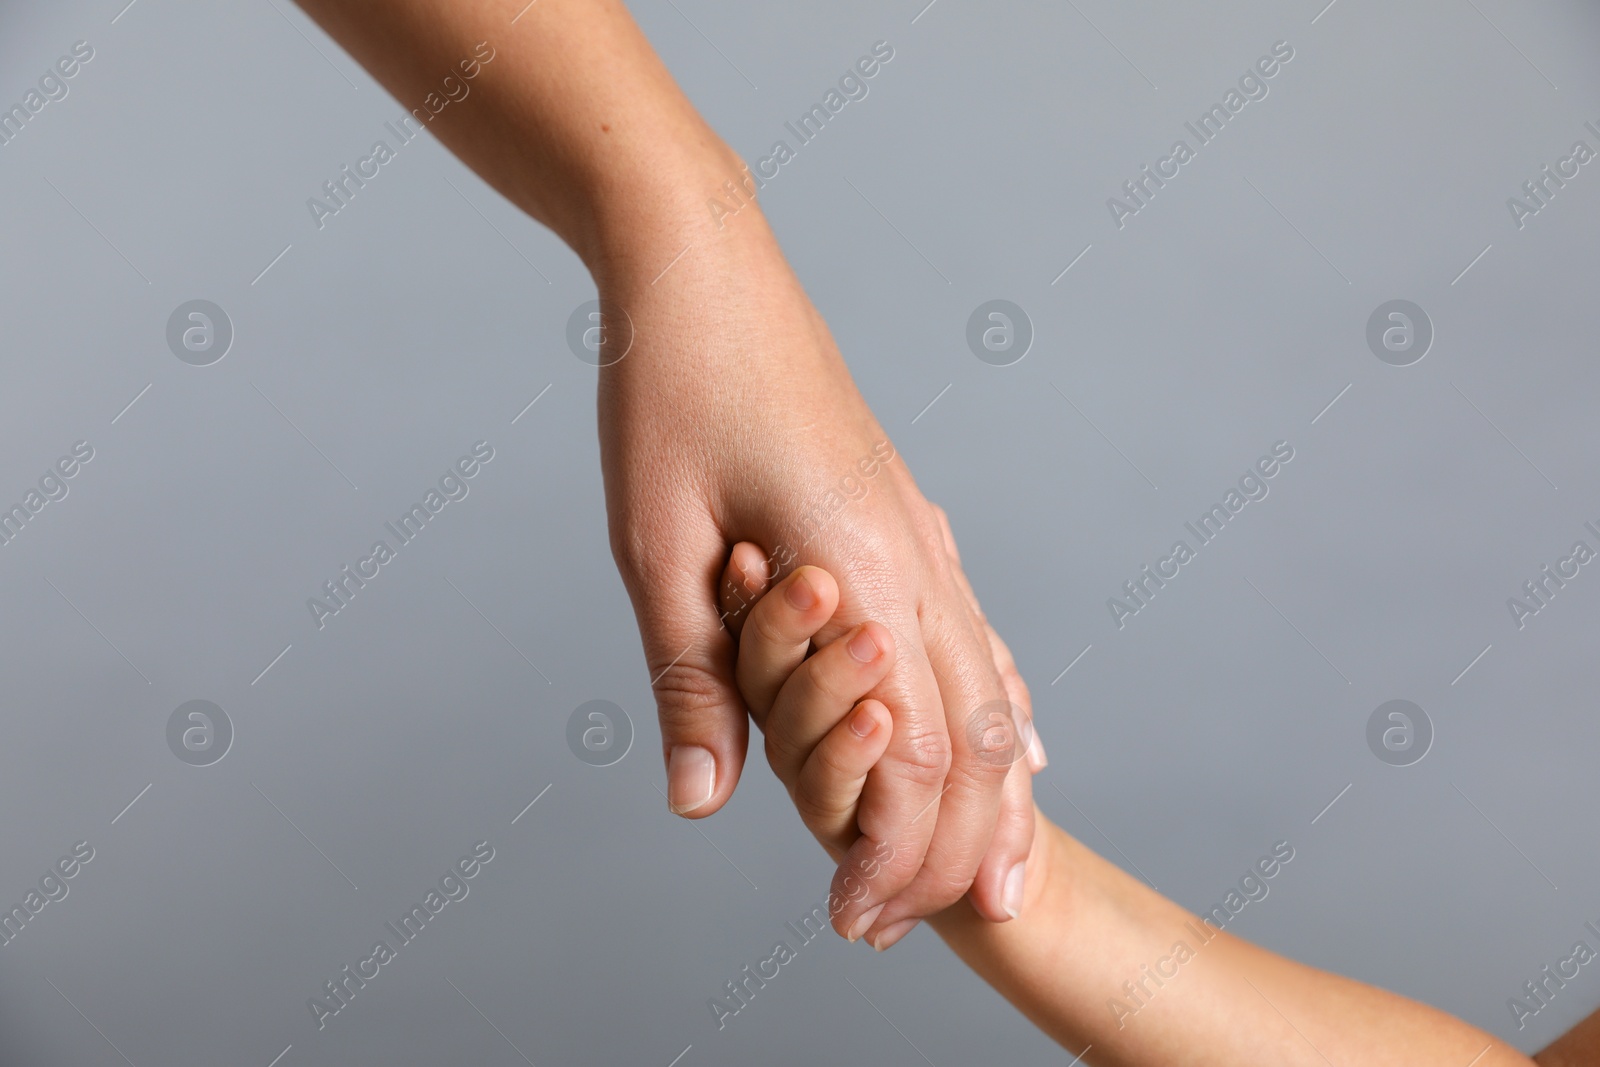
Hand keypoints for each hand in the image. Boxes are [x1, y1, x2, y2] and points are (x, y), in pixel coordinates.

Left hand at [599, 214, 1037, 944]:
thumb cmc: (672, 391)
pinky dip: (1002, 711)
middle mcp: (917, 562)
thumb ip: (692, 678)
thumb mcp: (654, 545)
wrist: (706, 267)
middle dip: (952, 848)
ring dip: (994, 793)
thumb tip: (702, 801)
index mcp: (862, 572)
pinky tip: (1019, 743)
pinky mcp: (907, 518)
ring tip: (995, 876)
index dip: (892, 855)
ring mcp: (923, 536)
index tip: (852, 921)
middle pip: (978, 741)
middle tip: (914, 924)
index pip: (916, 758)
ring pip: (996, 690)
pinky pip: (979, 636)